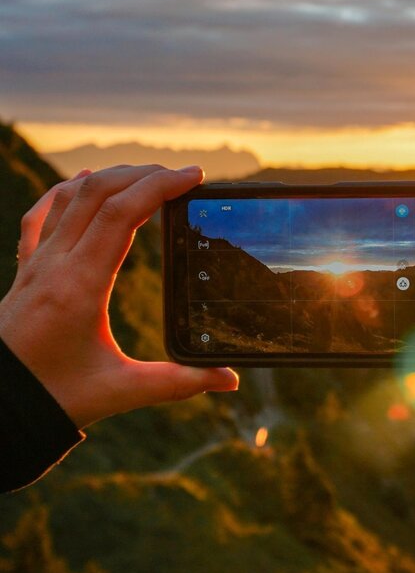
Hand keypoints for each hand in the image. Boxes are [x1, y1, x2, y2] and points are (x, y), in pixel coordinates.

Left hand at [0, 165, 237, 428]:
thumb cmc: (54, 397)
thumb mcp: (121, 391)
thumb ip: (179, 383)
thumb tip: (229, 380)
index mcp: (79, 286)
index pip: (121, 214)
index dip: (160, 187)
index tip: (194, 178)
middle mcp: (54, 265)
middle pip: (98, 193)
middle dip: (145, 176)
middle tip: (183, 176)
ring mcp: (35, 264)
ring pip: (71, 197)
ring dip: (113, 178)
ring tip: (149, 176)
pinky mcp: (26, 271)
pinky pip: (41, 215)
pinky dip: (65, 191)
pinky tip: (80, 181)